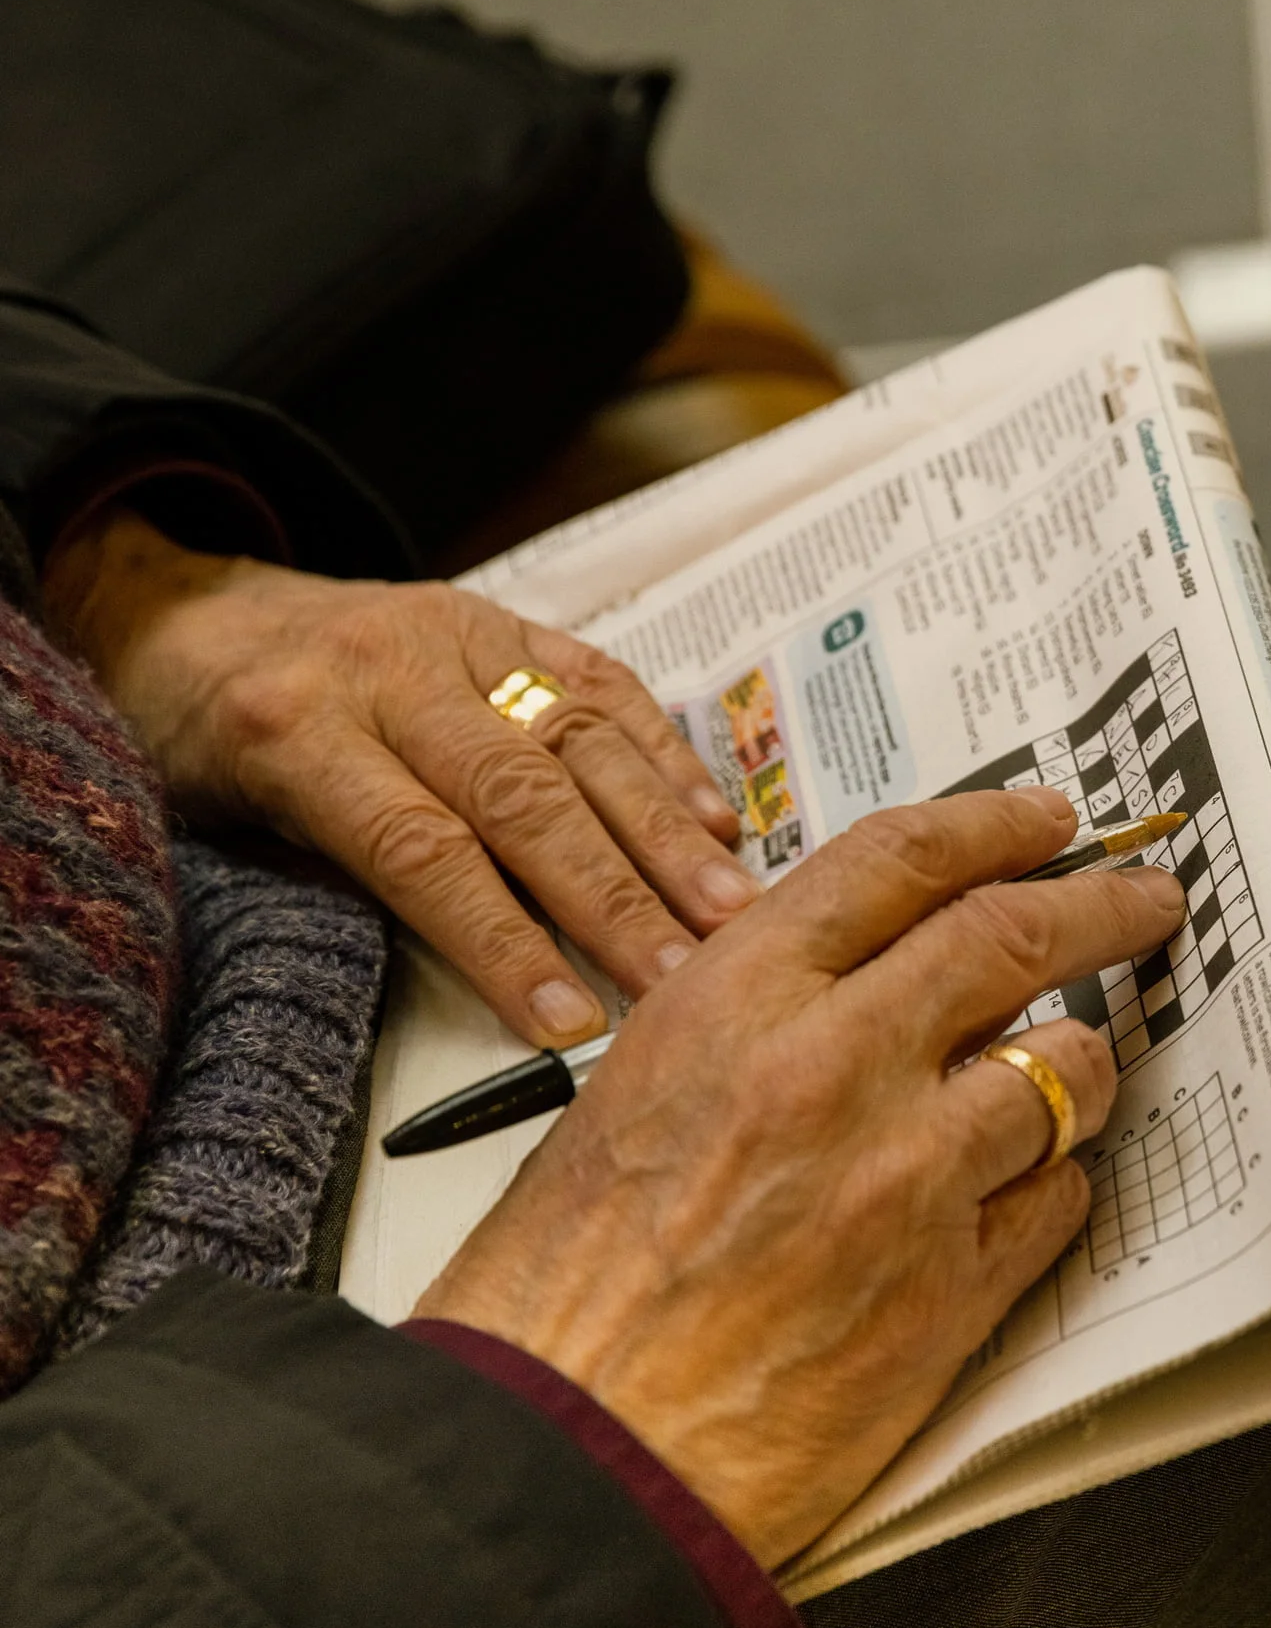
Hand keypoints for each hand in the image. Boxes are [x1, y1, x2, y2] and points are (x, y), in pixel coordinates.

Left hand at [44, 508, 755, 1043]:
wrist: (184, 606)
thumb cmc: (198, 736)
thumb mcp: (222, 817)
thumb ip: (344, 875)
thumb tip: (486, 964)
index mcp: (294, 730)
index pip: (422, 849)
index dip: (504, 941)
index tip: (571, 1021)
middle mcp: (383, 670)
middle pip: (521, 794)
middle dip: (615, 896)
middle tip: (686, 974)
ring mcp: (451, 631)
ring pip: (577, 735)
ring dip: (663, 832)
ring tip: (729, 910)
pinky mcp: (497, 616)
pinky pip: (596, 679)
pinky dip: (662, 752)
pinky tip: (712, 819)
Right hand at [418, 787, 1185, 1567]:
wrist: (574, 1446)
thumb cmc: (568, 1285)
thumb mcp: (632, 1089)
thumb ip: (748, 1019)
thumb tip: (847, 984)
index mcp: (735, 1001)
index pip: (897, 861)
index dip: (992, 825)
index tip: (1046, 821)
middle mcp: (832, 1068)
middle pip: (1011, 938)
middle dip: (1100, 905)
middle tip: (1142, 900)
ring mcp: (906, 1180)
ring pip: (1062, 1070)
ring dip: (1081, 1060)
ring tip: (1072, 1068)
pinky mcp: (952, 1291)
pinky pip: (1058, 1200)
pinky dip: (1055, 1182)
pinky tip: (1022, 1190)